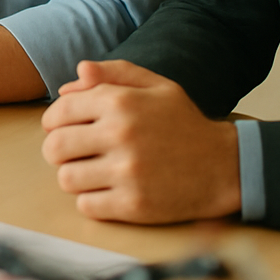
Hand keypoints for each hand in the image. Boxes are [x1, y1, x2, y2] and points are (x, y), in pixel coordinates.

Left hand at [41, 59, 241, 223]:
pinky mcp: (135, 205)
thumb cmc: (184, 123)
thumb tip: (78, 74)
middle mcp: (119, 134)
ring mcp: (127, 172)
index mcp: (119, 101)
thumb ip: (113, 73)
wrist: (226, 167)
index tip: (63, 129)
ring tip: (90, 172)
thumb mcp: (155, 85)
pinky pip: (87, 206)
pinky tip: (107, 192)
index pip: (58, 113)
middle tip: (73, 153)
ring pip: (67, 178)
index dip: (54, 122)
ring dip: (74, 176)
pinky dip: (92, 201)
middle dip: (58, 150)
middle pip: (55, 147)